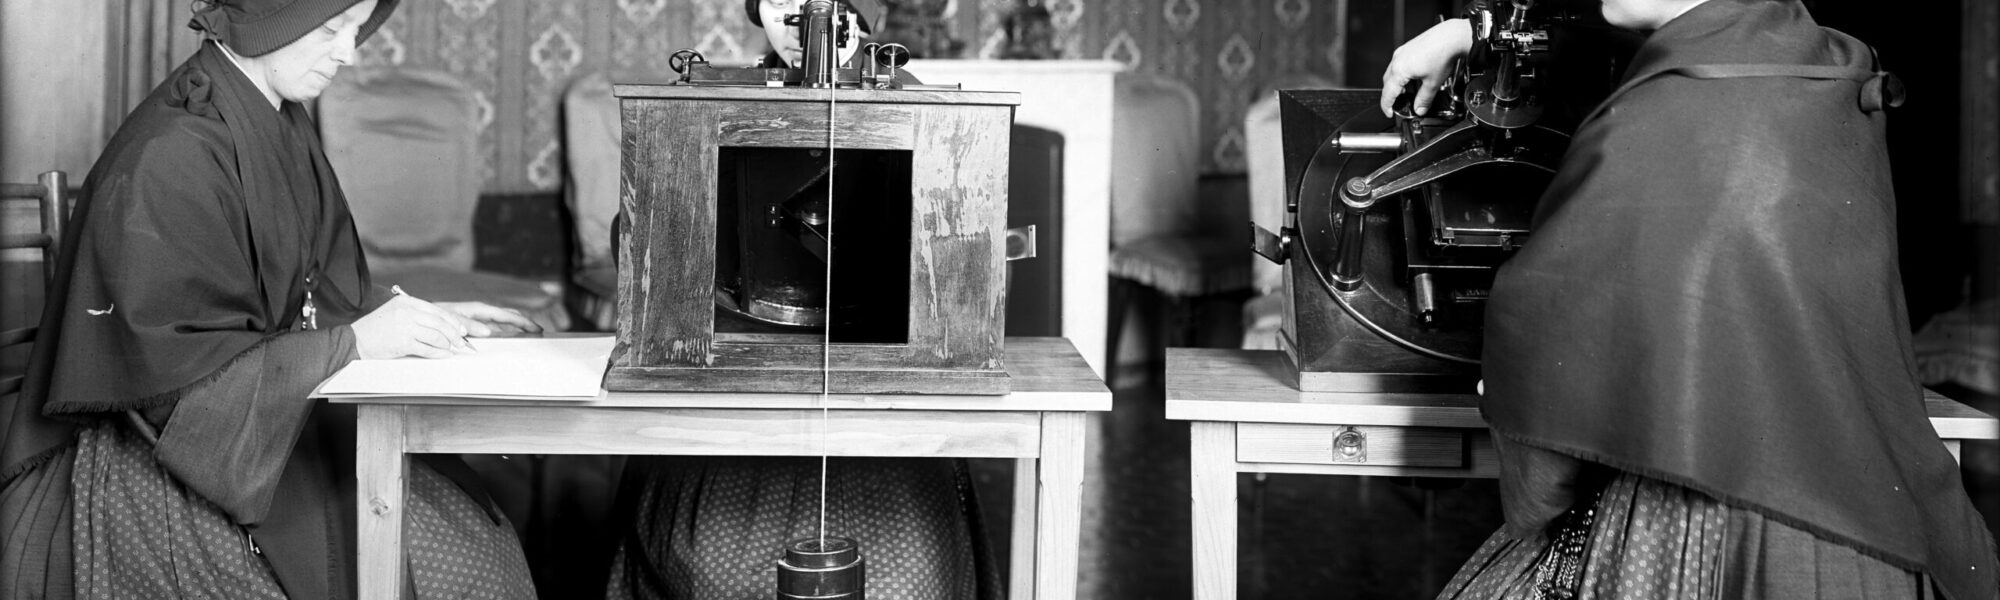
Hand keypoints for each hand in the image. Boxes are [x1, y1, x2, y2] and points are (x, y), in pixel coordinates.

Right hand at [351, 295, 480, 358]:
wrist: (354, 340)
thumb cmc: (376, 329)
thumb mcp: (395, 313)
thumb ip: (415, 315)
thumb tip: (442, 325)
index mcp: (406, 302)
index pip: (436, 310)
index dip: (452, 321)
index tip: (462, 329)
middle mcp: (406, 312)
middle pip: (439, 322)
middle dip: (455, 333)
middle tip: (462, 342)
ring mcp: (404, 327)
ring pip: (436, 335)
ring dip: (448, 344)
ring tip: (453, 349)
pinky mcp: (402, 342)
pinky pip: (427, 348)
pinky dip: (439, 353)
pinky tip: (444, 355)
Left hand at [434, 301, 542, 335]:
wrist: (420, 317)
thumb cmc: (433, 317)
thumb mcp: (449, 320)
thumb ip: (467, 324)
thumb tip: (488, 331)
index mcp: (476, 309)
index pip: (504, 315)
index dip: (521, 321)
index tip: (535, 328)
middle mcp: (479, 313)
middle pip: (507, 316)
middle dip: (524, 322)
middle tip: (539, 330)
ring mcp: (477, 319)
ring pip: (502, 322)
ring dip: (516, 327)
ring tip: (529, 334)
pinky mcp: (473, 326)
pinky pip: (493, 329)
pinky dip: (505, 332)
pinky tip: (510, 338)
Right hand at [1381, 18, 1472, 116]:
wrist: (1452, 37)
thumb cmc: (1443, 54)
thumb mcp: (1433, 83)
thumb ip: (1424, 99)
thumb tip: (1419, 108)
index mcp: (1399, 70)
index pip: (1387, 93)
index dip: (1387, 106)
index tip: (1389, 113)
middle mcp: (1397, 59)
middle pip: (1387, 83)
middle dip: (1390, 95)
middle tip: (1397, 104)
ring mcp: (1402, 51)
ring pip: (1392, 72)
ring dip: (1395, 84)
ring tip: (1405, 92)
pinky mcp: (1408, 47)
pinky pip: (1398, 63)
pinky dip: (1401, 73)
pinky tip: (1412, 76)